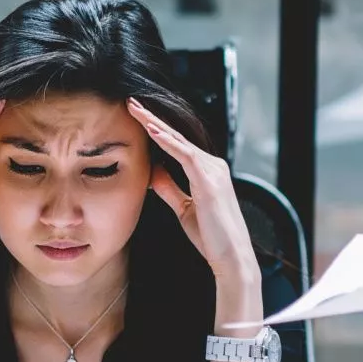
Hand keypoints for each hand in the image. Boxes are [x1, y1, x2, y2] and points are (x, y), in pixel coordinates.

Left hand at [129, 98, 258, 285]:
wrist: (231, 257)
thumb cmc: (212, 238)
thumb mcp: (184, 209)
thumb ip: (170, 188)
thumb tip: (153, 172)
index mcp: (208, 172)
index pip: (177, 146)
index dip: (156, 131)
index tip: (136, 118)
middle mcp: (213, 166)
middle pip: (177, 137)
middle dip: (152, 119)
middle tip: (131, 103)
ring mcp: (213, 171)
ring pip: (179, 141)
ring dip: (156, 124)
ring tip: (136, 110)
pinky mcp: (209, 180)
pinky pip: (185, 155)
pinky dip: (168, 141)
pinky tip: (152, 130)